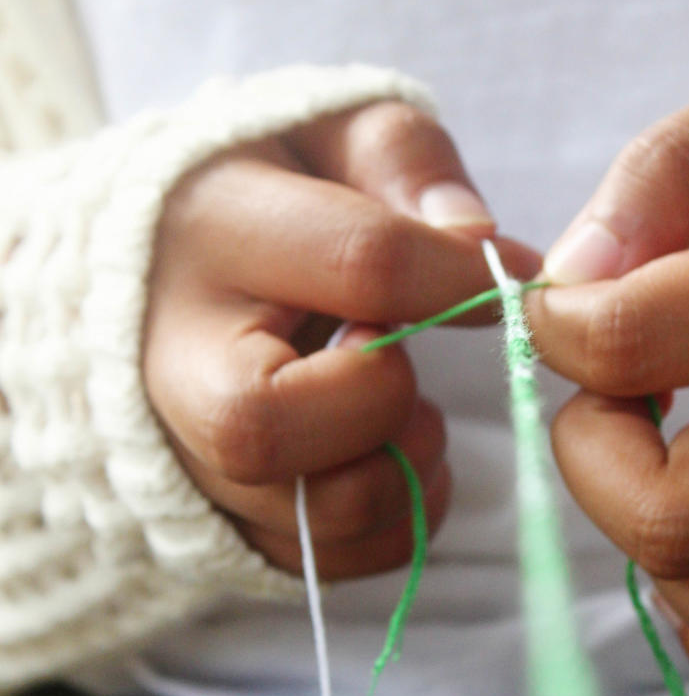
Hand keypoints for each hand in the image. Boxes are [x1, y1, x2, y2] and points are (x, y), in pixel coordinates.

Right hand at [144, 99, 537, 578]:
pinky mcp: (220, 520)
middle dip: (383, 403)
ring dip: (404, 470)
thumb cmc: (272, 193)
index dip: (457, 280)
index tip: (514, 280)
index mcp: (210, 232)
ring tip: (407, 410)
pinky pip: (331, 561)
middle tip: (406, 364)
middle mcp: (171, 359)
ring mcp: (184, 455)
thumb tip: (480, 244)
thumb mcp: (329, 134)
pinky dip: (396, 522)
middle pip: (264, 427)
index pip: (356, 265)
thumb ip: (403, 164)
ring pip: (312, 513)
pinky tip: (391, 457)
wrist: (167, 270)